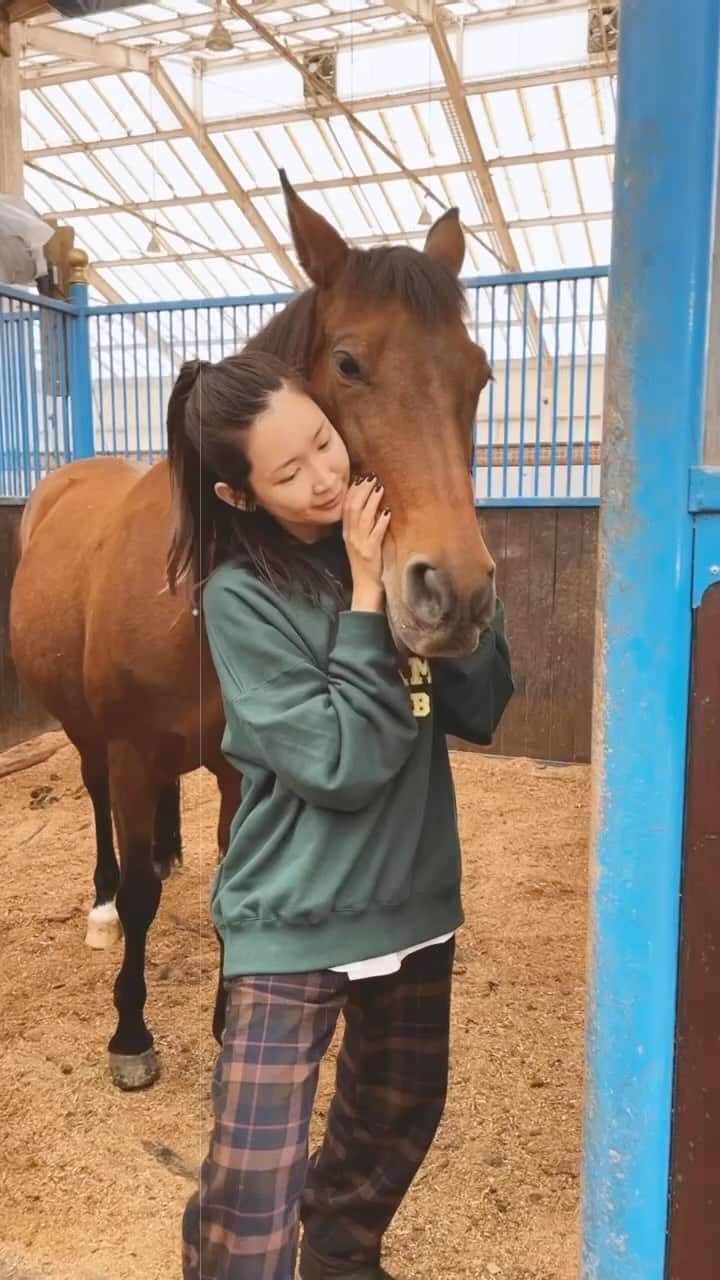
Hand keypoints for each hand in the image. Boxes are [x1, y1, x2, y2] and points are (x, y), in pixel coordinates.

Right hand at [342, 476, 390, 612]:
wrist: (365, 587)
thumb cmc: (366, 564)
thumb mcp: (359, 542)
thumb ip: (362, 525)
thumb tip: (371, 504)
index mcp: (346, 532)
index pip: (345, 506)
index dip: (353, 490)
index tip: (361, 476)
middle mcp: (350, 536)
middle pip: (352, 507)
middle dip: (362, 490)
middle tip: (372, 476)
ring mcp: (359, 544)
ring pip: (363, 517)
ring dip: (372, 501)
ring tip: (380, 487)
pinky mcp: (370, 553)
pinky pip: (375, 534)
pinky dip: (381, 522)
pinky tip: (387, 512)